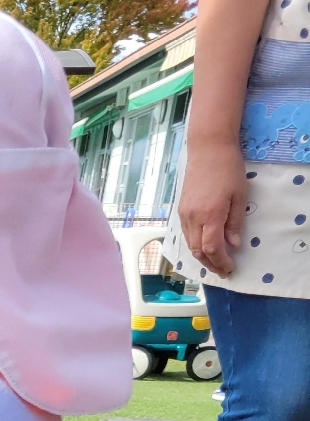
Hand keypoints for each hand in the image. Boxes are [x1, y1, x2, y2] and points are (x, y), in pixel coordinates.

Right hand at [177, 141, 248, 276]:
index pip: (212, 248)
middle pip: (198, 251)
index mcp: (210, 215)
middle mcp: (193, 219)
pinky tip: (204, 244)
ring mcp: (184, 215)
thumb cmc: (228, 169)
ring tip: (214, 261)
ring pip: (189, 244)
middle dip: (210, 264)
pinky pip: (186, 234)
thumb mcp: (240, 196)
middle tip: (222, 270)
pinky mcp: (181, 210)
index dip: (221, 262)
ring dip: (202, 256)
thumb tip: (233, 244)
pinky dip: (195, 244)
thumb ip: (235, 223)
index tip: (230, 268)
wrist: (207, 150)